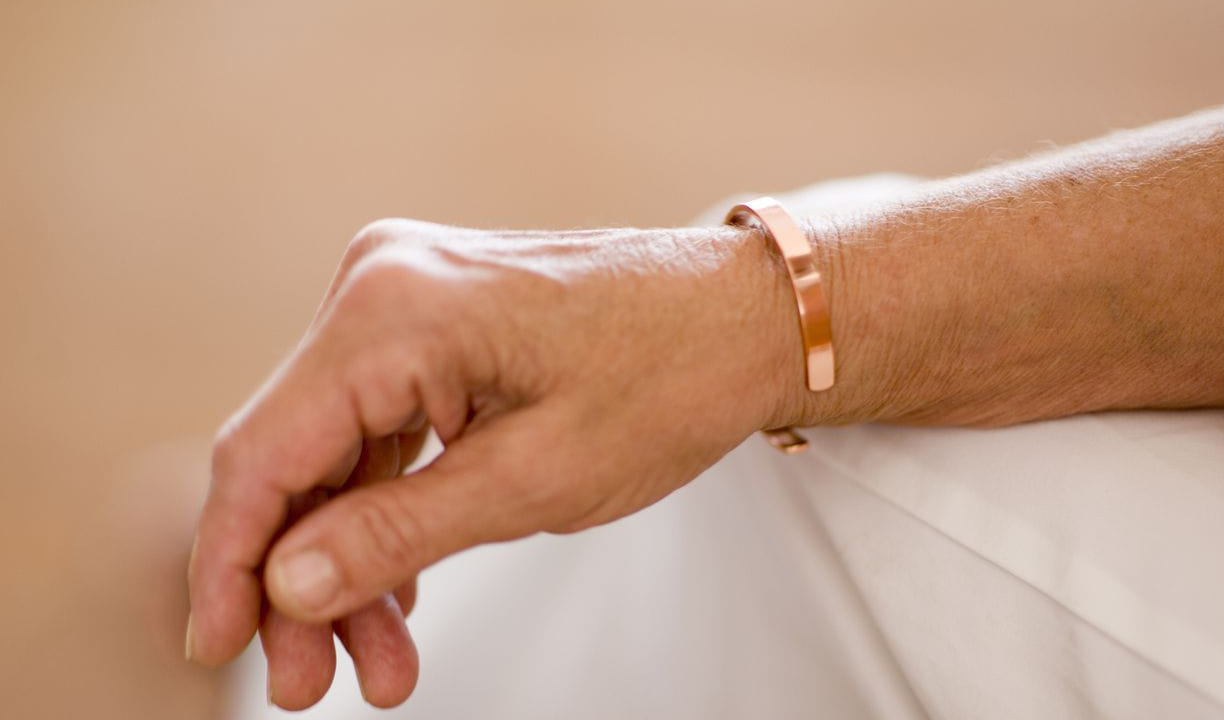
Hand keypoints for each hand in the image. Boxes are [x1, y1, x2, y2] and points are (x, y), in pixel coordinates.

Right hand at [186, 218, 798, 706]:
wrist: (746, 317)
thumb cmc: (669, 380)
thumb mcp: (533, 481)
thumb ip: (397, 532)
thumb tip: (285, 582)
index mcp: (394, 311)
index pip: (264, 451)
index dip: (229, 561)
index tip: (216, 648)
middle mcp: (380, 287)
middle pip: (295, 456)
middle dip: (301, 578)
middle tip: (318, 683)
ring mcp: (407, 299)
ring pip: (336, 452)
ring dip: (349, 556)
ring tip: (382, 660)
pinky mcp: (435, 324)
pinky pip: (380, 428)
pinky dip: (385, 508)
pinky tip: (399, 588)